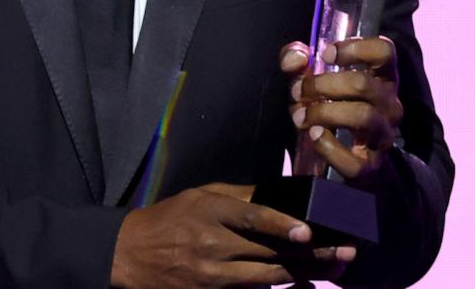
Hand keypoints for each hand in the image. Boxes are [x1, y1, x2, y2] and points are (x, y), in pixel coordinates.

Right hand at [109, 183, 354, 287]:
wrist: (129, 256)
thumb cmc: (168, 220)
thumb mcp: (199, 196)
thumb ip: (239, 196)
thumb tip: (279, 195)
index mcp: (209, 211)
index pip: (250, 217)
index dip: (279, 225)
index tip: (307, 230)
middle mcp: (212, 244)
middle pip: (269, 251)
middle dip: (311, 253)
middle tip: (345, 251)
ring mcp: (212, 274)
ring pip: (267, 277)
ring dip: (304, 274)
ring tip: (335, 267)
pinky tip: (302, 284)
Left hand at [281, 38, 403, 184]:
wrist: (350, 161)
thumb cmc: (333, 108)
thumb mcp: (315, 79)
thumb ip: (299, 61)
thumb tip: (294, 60)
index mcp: (381, 78)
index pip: (385, 51)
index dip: (356, 47)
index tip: (326, 54)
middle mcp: (390, 105)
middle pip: (363, 84)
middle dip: (322, 84)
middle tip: (297, 91)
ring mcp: (383, 137)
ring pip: (362, 116)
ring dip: (323, 112)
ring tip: (299, 115)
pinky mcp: (370, 168)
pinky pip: (354, 160)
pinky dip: (328, 146)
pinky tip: (314, 136)